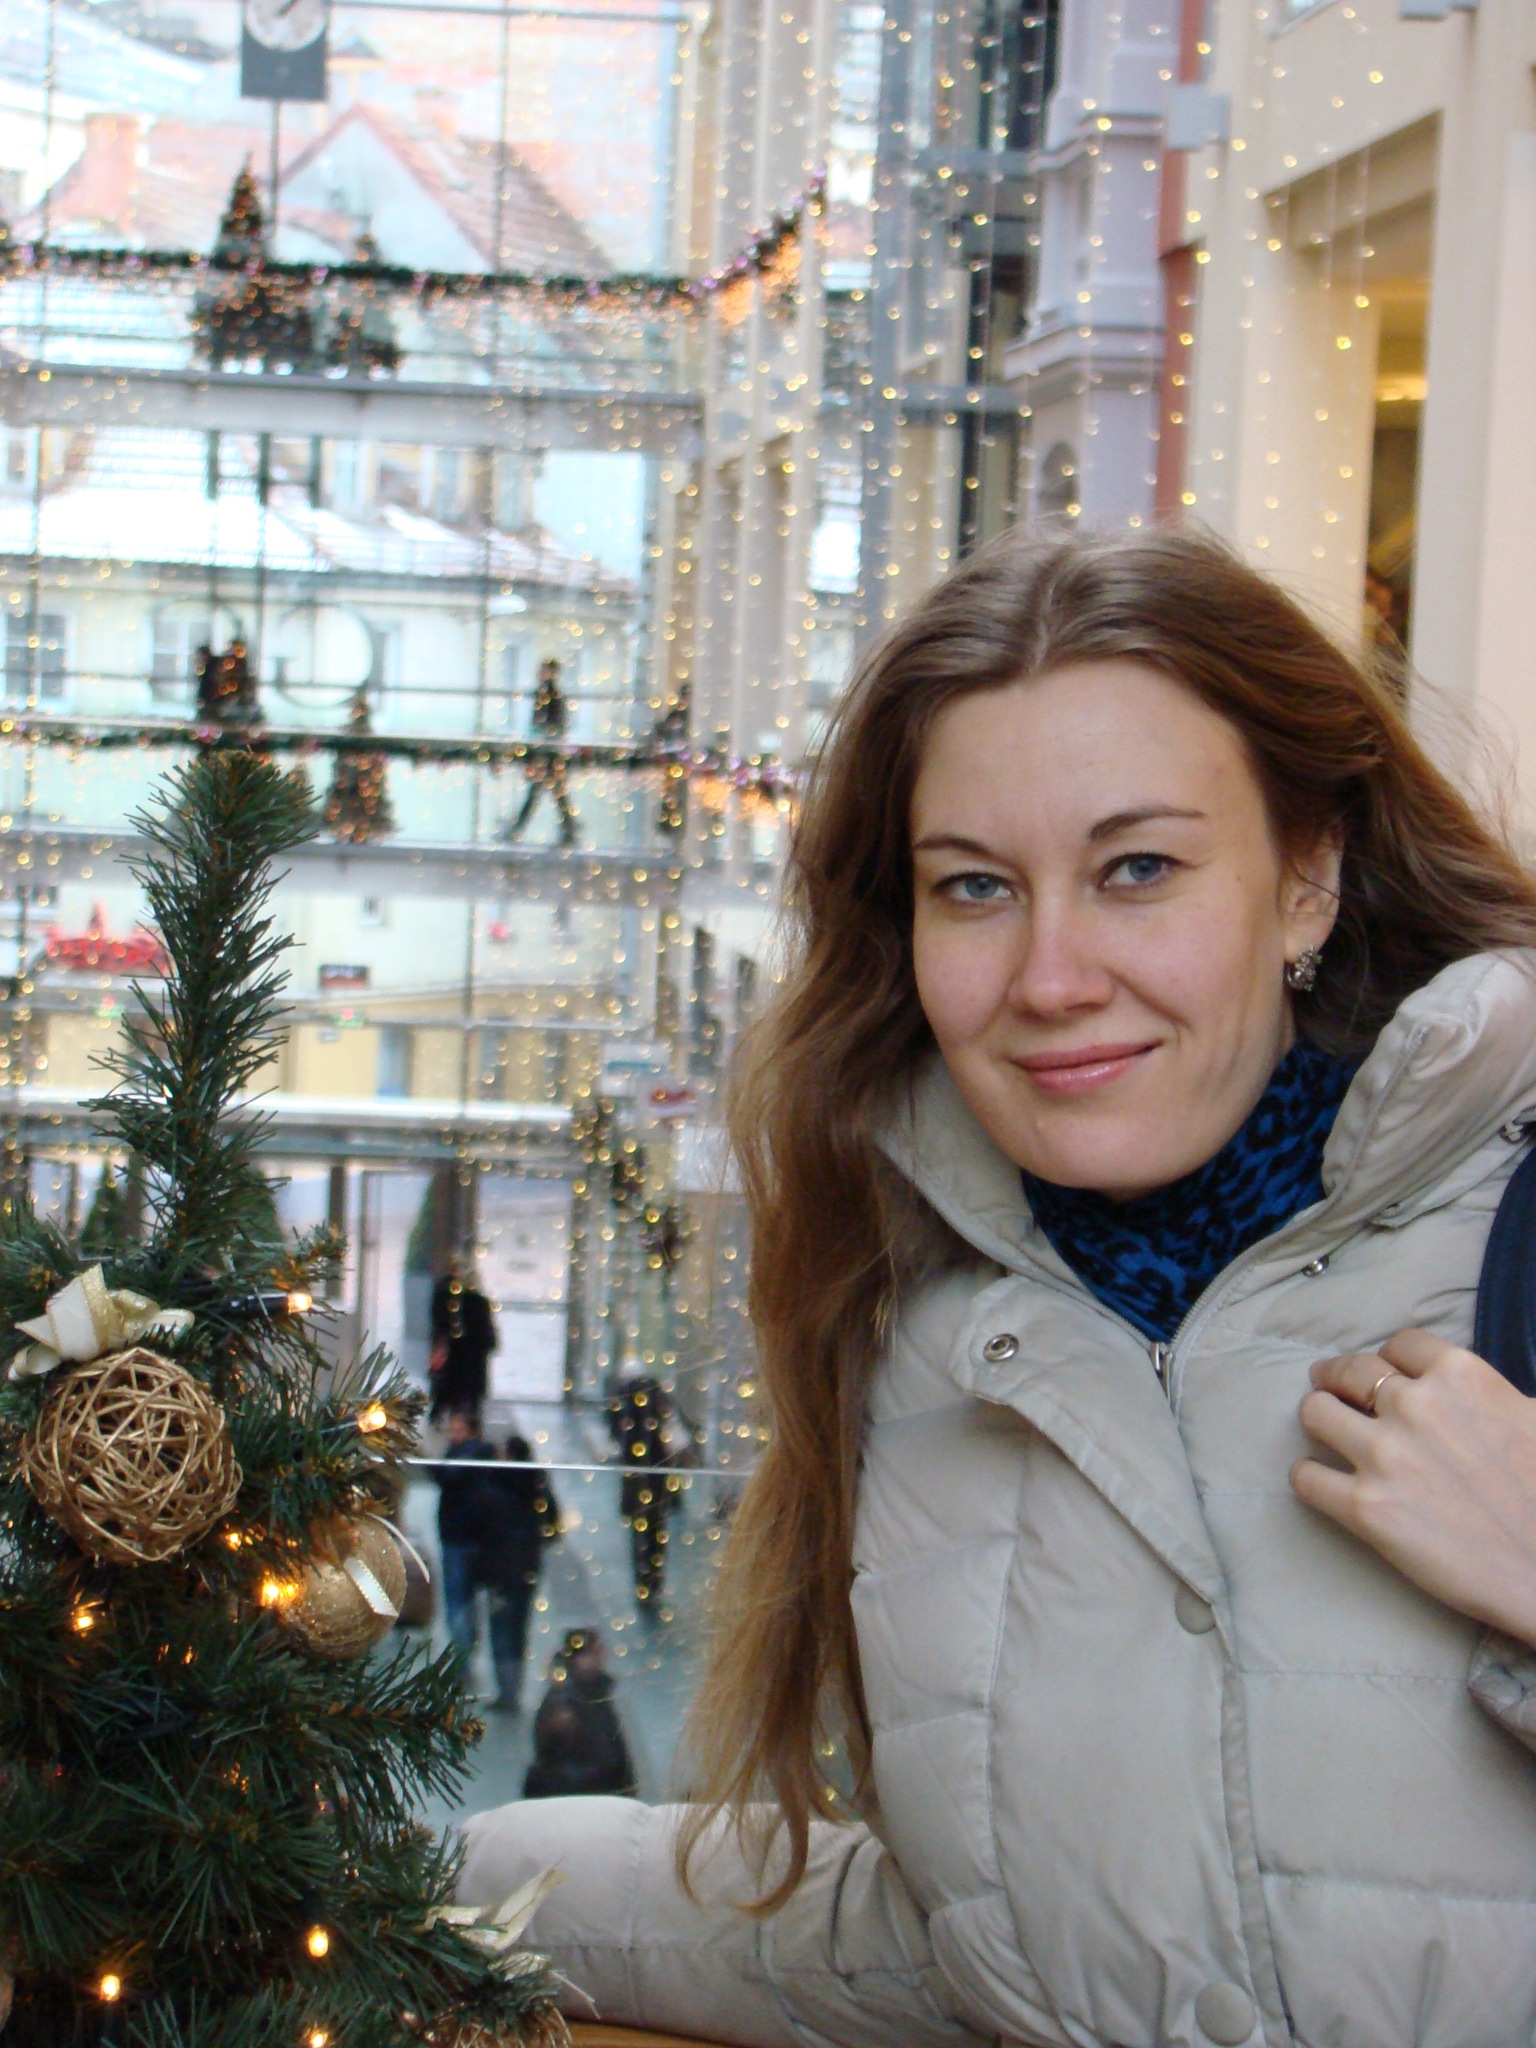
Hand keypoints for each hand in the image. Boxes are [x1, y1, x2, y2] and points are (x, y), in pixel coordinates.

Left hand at [1291, 1328, 1535, 1646]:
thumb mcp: (1534, 1418)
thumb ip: (1488, 1395)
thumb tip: (1465, 1393)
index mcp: (1460, 1376)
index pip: (1400, 1344)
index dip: (1390, 1359)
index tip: (1386, 1374)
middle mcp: (1414, 1405)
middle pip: (1347, 1370)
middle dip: (1337, 1378)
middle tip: (1331, 1388)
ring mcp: (1383, 1455)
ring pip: (1315, 1412)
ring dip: (1318, 1418)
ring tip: (1324, 1430)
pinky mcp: (1364, 1508)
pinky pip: (1305, 1477)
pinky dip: (1307, 1477)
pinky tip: (1318, 1481)